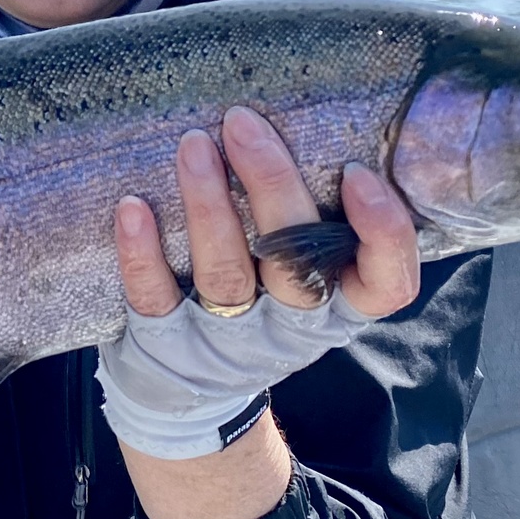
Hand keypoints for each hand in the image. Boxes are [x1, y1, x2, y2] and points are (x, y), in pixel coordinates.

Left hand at [99, 107, 419, 463]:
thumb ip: (320, 224)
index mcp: (338, 308)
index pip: (386, 284)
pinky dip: (141, 251)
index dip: (382, 233)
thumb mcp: (308, 278)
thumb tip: (321, 120)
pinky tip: (133, 207)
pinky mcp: (166, 344)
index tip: (357, 173)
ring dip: (209, 205)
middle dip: (272, 184)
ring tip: (194, 145)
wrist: (191, 398)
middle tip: (243, 122)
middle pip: (296, 262)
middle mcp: (290, 329)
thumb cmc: (261, 305)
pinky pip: (153, 297)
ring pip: (226, 273)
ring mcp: (227, 340)